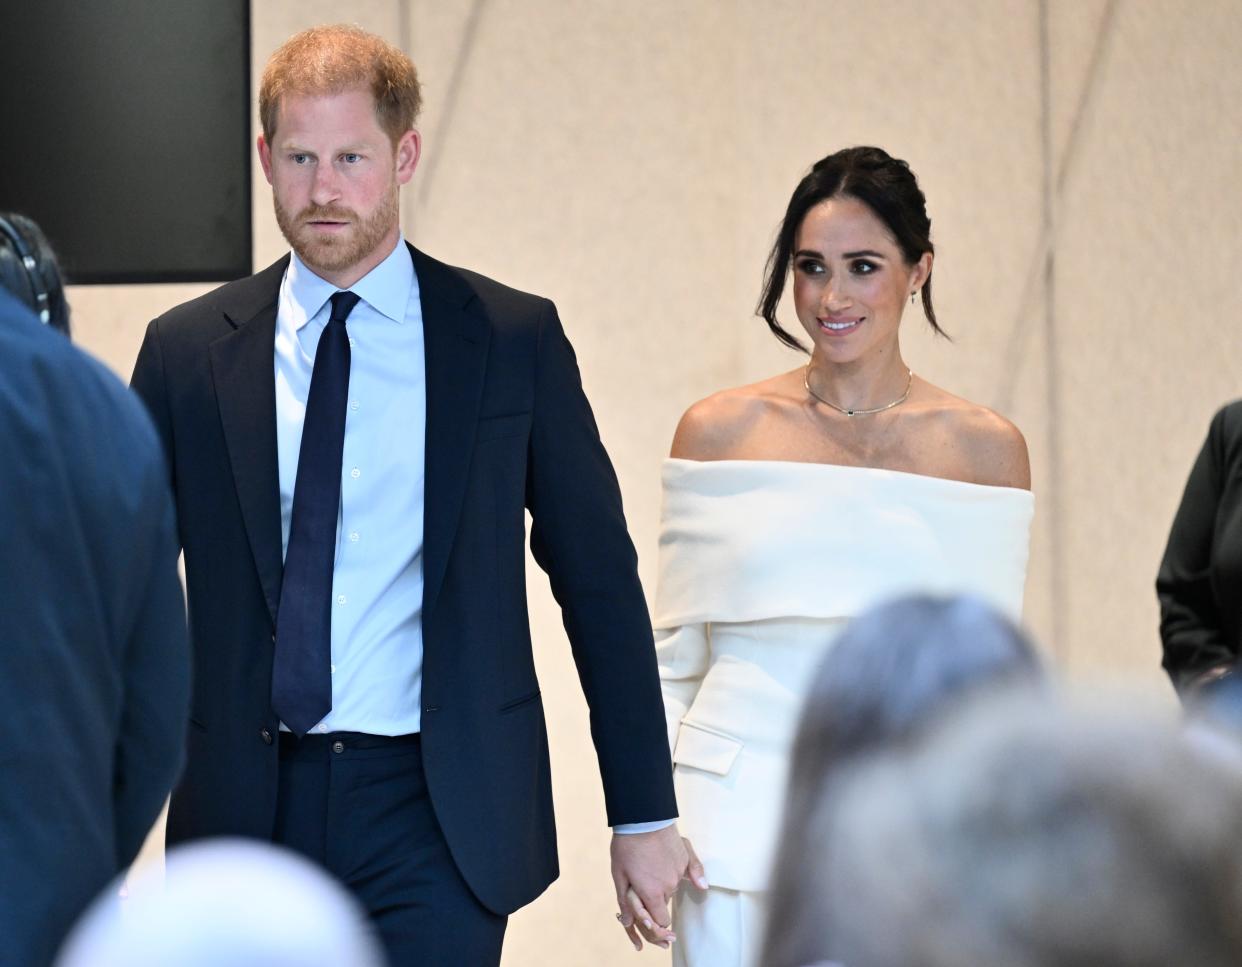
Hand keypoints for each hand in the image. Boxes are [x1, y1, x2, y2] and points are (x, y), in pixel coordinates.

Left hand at [610, 825, 707, 950]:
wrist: (643, 818)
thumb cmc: (626, 846)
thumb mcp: (619, 875)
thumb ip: (626, 902)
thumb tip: (628, 922)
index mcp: (652, 893)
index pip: (661, 922)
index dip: (654, 922)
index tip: (648, 917)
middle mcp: (669, 886)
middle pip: (665, 903)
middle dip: (654, 900)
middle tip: (641, 882)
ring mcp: (679, 872)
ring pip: (672, 887)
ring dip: (662, 883)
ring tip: (647, 866)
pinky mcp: (685, 858)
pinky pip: (682, 872)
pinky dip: (673, 870)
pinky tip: (664, 861)